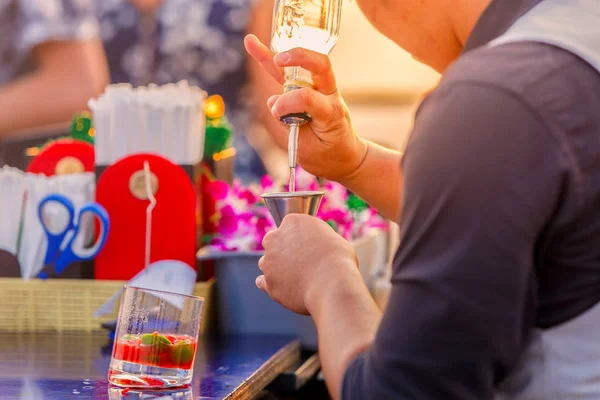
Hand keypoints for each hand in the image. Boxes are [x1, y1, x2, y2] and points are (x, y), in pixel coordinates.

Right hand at [244, 34, 367, 181]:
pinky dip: (270, 61)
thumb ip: (292, 127)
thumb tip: (274, 103)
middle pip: (319, 66)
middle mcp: (328, 95)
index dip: (288, 103)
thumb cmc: (328, 155)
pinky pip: (288, 74)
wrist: (344, 157)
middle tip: (279, 61)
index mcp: (332, 112)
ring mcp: (318, 90)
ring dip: (275, 55)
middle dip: (299, 59)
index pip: (308, 97)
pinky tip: (252, 44)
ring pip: (300, 66)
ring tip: (250, 42)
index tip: (278, 114)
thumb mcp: (309, 151)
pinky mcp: (306, 90)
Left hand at [256, 214, 357, 314]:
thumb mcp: (333, 239)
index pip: (289, 225)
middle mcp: (275, 238)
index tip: (306, 245)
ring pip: (266, 262)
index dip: (298, 236)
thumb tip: (318, 246)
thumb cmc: (339, 260)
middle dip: (281, 249)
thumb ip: (317, 239)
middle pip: (272, 241)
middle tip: (298, 260)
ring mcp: (269, 261)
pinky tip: (280, 287)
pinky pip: (262, 282)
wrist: (332, 284)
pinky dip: (270, 284)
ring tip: (294, 277)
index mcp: (293, 221)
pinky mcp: (269, 283)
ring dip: (275, 267)